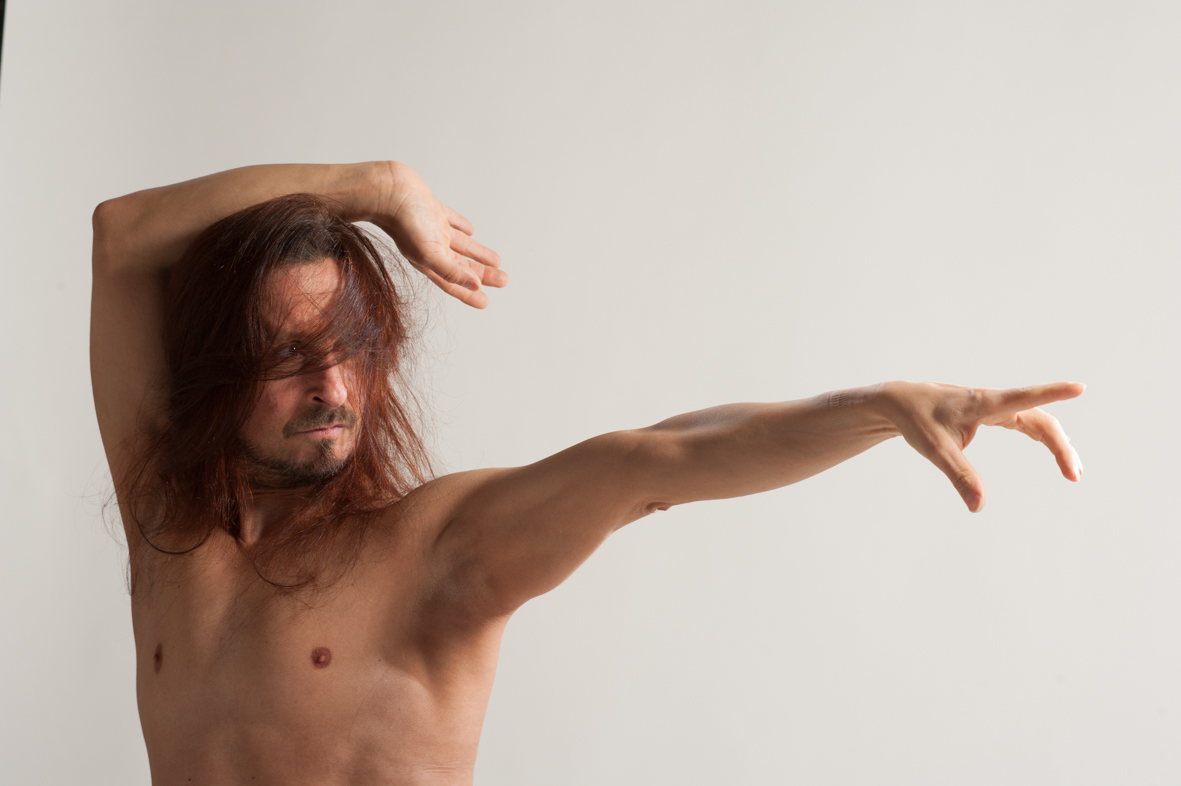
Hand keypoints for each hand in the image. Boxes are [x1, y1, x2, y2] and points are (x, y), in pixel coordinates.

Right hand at [369, 162, 506, 307]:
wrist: (387, 190)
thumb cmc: (403, 223)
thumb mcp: (430, 252)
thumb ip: (452, 271)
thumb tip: (475, 287)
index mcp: (430, 261)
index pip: (454, 283)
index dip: (469, 294)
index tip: (485, 302)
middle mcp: (431, 248)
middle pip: (462, 266)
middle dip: (482, 274)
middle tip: (502, 280)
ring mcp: (432, 229)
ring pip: (461, 245)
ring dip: (477, 254)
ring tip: (495, 261)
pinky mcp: (432, 210)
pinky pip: (452, 221)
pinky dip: (462, 226)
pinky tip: (471, 230)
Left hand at [879, 381, 1084, 511]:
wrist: (900, 402)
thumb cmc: (916, 420)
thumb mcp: (935, 450)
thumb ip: (959, 476)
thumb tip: (979, 506)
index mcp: (982, 403)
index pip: (1024, 397)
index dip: (1053, 393)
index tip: (1079, 387)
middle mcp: (992, 402)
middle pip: (1038, 419)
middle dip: (1059, 445)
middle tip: (1074, 475)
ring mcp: (993, 407)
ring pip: (1034, 421)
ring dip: (1055, 443)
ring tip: (1073, 471)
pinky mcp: (989, 413)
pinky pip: (1023, 422)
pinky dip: (1041, 437)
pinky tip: (1054, 450)